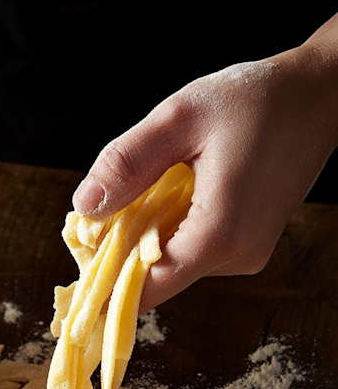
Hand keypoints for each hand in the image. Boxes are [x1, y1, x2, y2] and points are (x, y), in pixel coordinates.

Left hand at [73, 27, 337, 312]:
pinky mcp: (248, 247)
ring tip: (143, 194)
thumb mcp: (180, 118)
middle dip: (121, 255)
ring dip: (147, 240)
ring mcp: (246, 256)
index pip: (148, 290)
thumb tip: (84, 206)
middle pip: (157, 279)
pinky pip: (194, 253)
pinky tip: (170, 197)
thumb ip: (127, 164)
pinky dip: (171, 234)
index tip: (76, 285)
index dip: (106, 290)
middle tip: (98, 217)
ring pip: (174, 266)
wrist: (317, 98)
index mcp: (219, 233)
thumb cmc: (255, 100)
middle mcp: (237, 257)